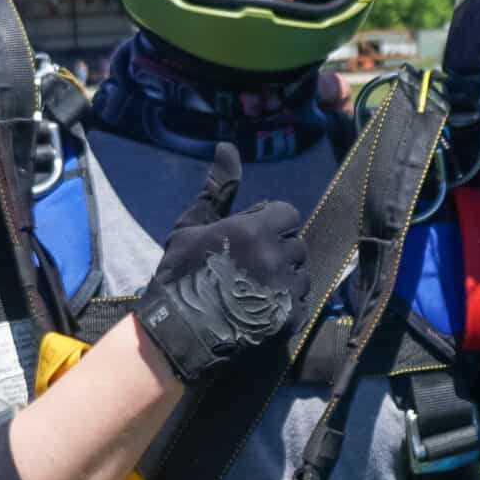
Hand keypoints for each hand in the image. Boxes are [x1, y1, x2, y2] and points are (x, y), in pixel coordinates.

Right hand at [133, 143, 311, 382]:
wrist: (177, 332)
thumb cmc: (179, 275)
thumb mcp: (192, 226)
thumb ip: (218, 188)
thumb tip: (227, 147)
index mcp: (253, 230)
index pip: (288, 214)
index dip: (270, 225)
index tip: (250, 239)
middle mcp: (274, 256)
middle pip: (295, 244)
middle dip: (277, 251)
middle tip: (249, 267)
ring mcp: (284, 289)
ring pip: (301, 273)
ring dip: (284, 279)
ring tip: (254, 290)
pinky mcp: (289, 319)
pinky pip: (302, 302)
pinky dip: (286, 305)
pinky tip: (259, 308)